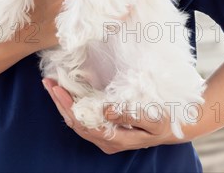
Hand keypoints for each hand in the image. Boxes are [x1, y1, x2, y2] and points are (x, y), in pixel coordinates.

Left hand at [42, 78, 183, 153]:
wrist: (175, 128)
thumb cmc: (165, 122)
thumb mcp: (153, 119)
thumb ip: (131, 115)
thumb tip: (107, 111)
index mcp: (115, 140)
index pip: (83, 123)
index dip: (68, 106)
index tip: (58, 89)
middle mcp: (106, 141)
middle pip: (75, 123)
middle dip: (59, 102)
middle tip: (47, 82)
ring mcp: (105, 136)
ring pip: (77, 122)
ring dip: (64, 103)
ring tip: (52, 85)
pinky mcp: (107, 129)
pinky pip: (85, 118)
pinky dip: (74, 104)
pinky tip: (68, 92)